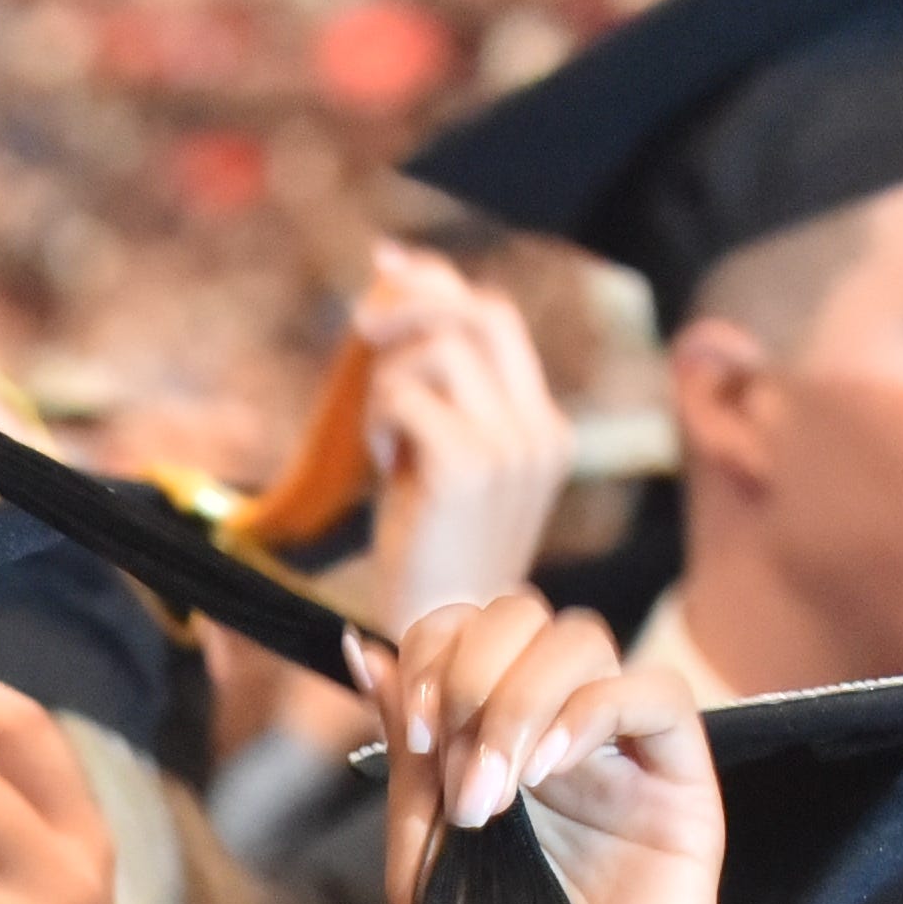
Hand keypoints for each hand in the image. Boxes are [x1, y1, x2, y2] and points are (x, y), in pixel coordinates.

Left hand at [343, 245, 570, 631]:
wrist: (442, 639)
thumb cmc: (427, 551)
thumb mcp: (432, 454)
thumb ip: (425, 377)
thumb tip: (391, 270)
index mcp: (542, 426)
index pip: (495, 316)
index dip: (437, 280)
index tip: (385, 264)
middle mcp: (540, 430)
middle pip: (479, 311)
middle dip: (410, 302)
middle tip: (359, 328)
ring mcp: (514, 447)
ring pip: (437, 348)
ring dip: (387, 381)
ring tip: (384, 441)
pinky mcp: (472, 465)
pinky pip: (407, 393)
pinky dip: (380, 419)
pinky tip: (384, 465)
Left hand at [364, 591, 717, 903]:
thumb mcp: (416, 853)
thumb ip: (404, 748)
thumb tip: (357, 644)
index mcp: (487, 749)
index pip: (465, 631)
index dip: (430, 653)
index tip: (411, 732)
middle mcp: (557, 742)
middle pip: (524, 616)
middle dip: (469, 669)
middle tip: (450, 765)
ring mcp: (621, 761)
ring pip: (584, 641)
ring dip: (517, 697)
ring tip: (496, 792)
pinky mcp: (684, 790)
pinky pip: (655, 694)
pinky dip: (589, 710)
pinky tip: (548, 772)